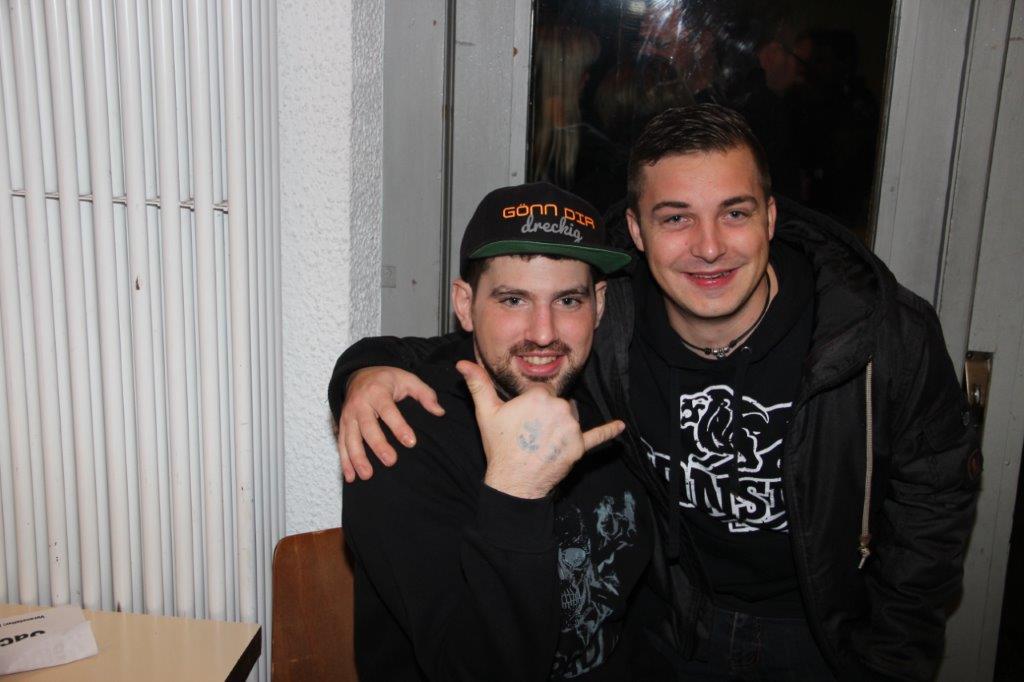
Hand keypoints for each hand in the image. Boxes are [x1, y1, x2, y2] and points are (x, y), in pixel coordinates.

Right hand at [337, 366, 444, 481]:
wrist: (359, 373)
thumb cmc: (387, 379)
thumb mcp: (408, 379)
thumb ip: (425, 394)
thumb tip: (440, 412)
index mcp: (377, 392)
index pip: (388, 410)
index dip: (399, 426)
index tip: (411, 442)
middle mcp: (360, 404)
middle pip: (368, 427)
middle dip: (378, 445)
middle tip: (391, 461)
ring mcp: (348, 415)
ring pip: (351, 438)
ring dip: (357, 458)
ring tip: (367, 475)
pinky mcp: (342, 424)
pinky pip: (341, 443)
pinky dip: (345, 461)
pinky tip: (351, 477)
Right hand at [457, 360, 624, 498]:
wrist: (513, 482)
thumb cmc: (500, 446)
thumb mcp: (486, 413)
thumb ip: (478, 384)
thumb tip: (461, 363)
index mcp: (539, 396)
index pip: (542, 392)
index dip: (531, 405)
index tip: (522, 420)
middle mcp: (560, 408)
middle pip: (558, 403)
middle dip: (547, 415)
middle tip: (530, 433)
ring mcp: (572, 428)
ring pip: (572, 417)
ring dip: (563, 425)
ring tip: (544, 441)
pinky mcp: (580, 447)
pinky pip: (597, 437)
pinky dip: (609, 432)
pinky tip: (620, 427)